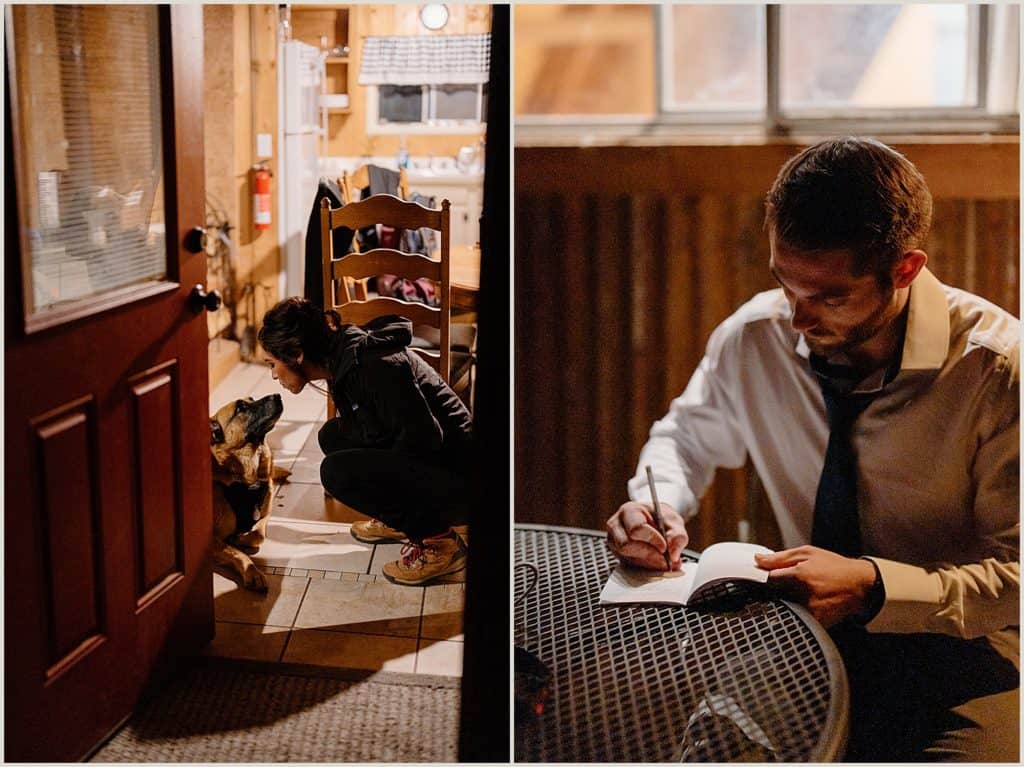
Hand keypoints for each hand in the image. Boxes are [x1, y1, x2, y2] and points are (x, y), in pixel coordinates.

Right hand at [606, 501, 687, 570]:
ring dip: (648, 562)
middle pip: (627, 545)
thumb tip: (673, 554)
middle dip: (649, 554)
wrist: (655, 523)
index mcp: (629, 511)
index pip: (636, 528)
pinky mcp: (617, 554)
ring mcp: (614, 541)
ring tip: (664, 561)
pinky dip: (644, 566)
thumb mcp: (674, 521)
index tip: (665, 547)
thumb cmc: (661, 519)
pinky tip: (655, 562)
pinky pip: (628, 564)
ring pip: (627, 557)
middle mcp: (616, 525)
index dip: (651, 539)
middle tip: (666, 559)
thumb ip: (677, 536)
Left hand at [754, 546, 876, 626]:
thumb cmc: (835, 566)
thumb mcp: (808, 553)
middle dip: (778, 591)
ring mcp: (811, 610)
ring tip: (803, 594)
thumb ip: (780, 557)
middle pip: (776, 596)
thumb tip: (758, 559)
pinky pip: (798, 619)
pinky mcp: (817, 622)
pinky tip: (809, 604)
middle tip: (789, 587)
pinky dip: (799, 613)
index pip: (769, 580)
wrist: (861, 585)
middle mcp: (804, 594)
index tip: (769, 579)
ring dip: (788, 602)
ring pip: (786, 608)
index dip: (767, 579)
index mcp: (800, 575)